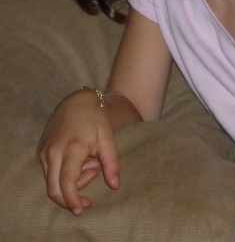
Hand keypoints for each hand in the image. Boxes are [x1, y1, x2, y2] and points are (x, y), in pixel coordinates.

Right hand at [36, 88, 120, 214]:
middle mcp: (53, 152)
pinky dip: (64, 176)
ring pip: (52, 183)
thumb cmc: (94, 120)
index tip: (80, 210)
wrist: (75, 103)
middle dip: (70, 200)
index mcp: (71, 148)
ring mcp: (44, 153)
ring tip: (91, 166)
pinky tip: (81, 163)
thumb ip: (112, 163)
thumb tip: (115, 186)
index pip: (66, 181)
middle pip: (54, 189)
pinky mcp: (40, 154)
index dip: (72, 199)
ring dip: (72, 184)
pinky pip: (50, 174)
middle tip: (88, 201)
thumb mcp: (108, 139)